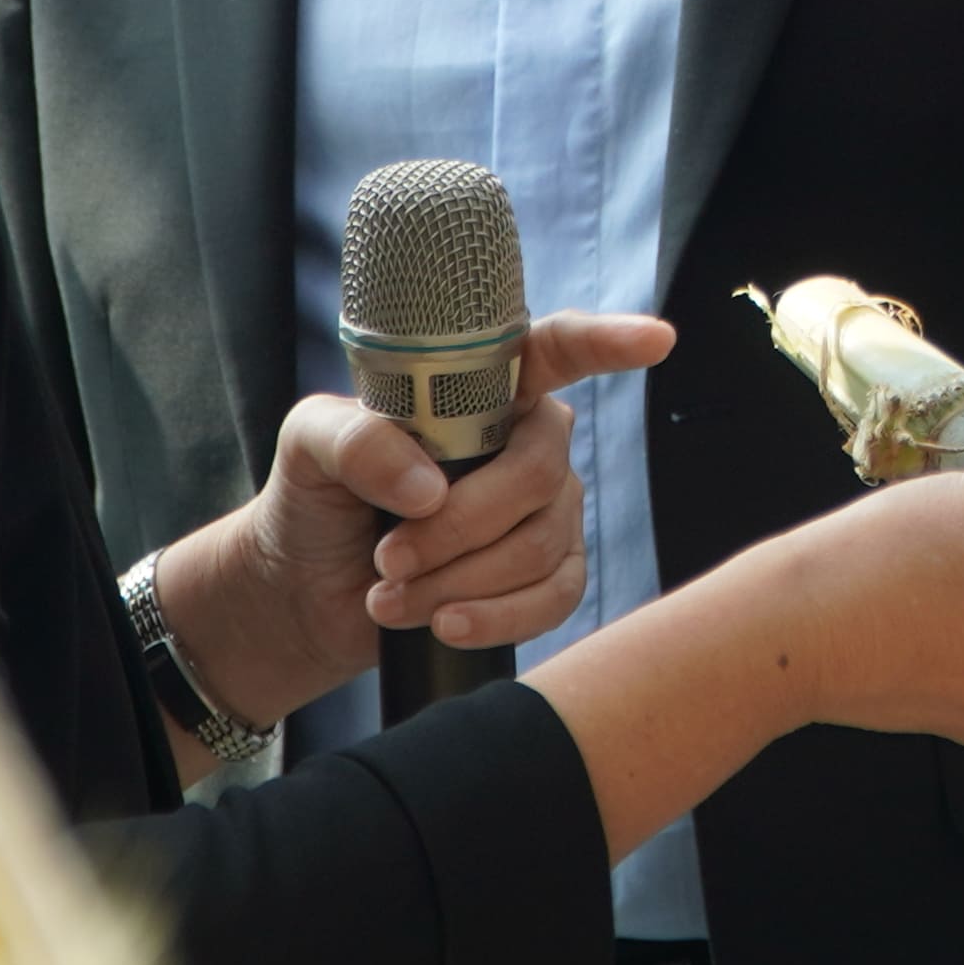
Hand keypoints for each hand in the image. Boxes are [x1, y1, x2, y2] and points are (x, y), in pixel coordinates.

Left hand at [168, 310, 673, 720]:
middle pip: (537, 475)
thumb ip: (354, 440)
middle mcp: (528, 443)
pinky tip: (443, 624)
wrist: (309, 590)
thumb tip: (427, 487)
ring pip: (538, 547)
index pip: (557, 351)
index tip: (655, 340)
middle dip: (459, 527)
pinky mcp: (548, 576)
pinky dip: (493, 619)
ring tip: (389, 594)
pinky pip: (553, 599)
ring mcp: (546, 511)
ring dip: (455, 582)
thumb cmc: (315, 498)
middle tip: (389, 556)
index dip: (609, 341)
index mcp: (482, 390)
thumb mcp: (308, 447)